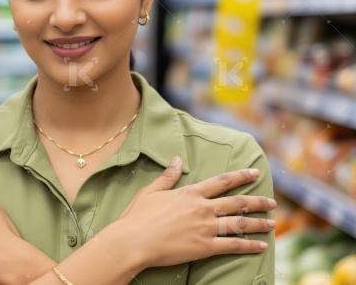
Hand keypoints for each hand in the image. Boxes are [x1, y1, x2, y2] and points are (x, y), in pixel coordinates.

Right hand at [107, 156, 276, 268]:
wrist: (134, 240)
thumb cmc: (138, 216)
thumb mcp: (151, 191)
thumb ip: (168, 176)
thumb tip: (178, 159)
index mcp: (190, 193)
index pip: (221, 182)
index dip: (240, 176)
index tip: (254, 173)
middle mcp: (202, 208)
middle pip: (237, 202)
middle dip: (257, 201)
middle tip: (272, 202)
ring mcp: (205, 228)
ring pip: (239, 223)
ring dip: (258, 223)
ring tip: (272, 224)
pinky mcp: (205, 247)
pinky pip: (233, 245)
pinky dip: (250, 246)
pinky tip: (262, 246)